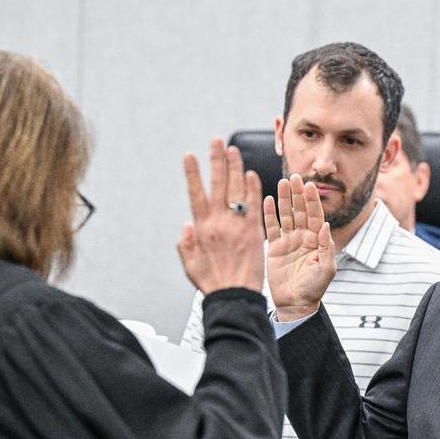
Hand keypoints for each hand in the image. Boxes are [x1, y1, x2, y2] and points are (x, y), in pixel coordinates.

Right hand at [177, 139, 265, 293]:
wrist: (234, 297)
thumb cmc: (213, 284)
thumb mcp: (190, 265)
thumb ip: (185, 244)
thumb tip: (185, 225)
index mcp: (201, 229)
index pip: (195, 194)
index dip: (192, 174)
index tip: (189, 156)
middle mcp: (218, 223)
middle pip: (217, 185)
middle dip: (216, 161)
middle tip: (216, 141)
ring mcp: (237, 226)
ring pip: (236, 190)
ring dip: (235, 168)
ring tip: (233, 150)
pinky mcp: (254, 232)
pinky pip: (254, 206)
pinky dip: (253, 189)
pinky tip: (252, 174)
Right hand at [264, 174, 334, 320]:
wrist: (295, 304)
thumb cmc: (313, 289)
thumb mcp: (326, 269)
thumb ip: (327, 247)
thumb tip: (326, 225)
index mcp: (317, 241)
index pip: (315, 215)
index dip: (312, 200)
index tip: (309, 184)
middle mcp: (303, 237)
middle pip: (300, 210)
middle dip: (297, 194)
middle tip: (293, 176)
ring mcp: (288, 241)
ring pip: (286, 215)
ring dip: (284, 199)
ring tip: (281, 182)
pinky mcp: (275, 247)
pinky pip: (272, 227)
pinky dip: (269, 214)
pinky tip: (266, 200)